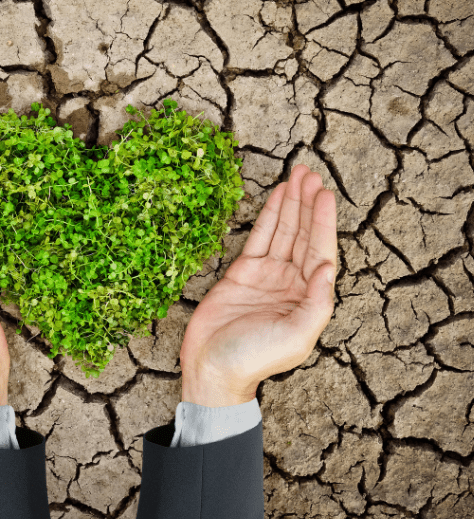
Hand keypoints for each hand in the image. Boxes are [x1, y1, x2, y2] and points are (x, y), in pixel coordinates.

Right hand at [179, 164, 336, 406]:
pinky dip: (269, 216)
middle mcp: (292, 282)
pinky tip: (277, 196)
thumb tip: (328, 267)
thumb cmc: (255, 359)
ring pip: (283, 231)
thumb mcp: (295, 337)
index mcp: (309, 297)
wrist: (213, 368)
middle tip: (310, 173)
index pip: (320, 251)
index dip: (323, 221)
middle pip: (304, 235)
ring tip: (298, 175)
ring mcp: (268, 275)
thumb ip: (317, 303)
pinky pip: (259, 238)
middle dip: (308, 204)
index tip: (323, 194)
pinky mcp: (243, 273)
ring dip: (291, 204)